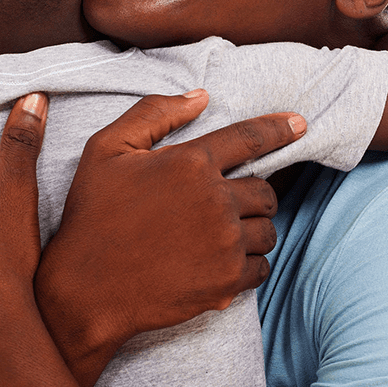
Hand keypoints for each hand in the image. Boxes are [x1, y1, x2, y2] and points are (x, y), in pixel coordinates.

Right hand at [35, 90, 305, 377]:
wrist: (87, 289)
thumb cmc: (93, 216)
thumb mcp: (106, 149)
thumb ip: (153, 114)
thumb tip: (201, 97)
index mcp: (190, 162)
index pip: (250, 138)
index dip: (279, 128)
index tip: (300, 124)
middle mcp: (216, 200)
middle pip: (265, 190)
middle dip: (251, 195)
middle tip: (223, 206)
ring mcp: (225, 243)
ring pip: (268, 230)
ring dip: (251, 231)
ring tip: (217, 238)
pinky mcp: (227, 281)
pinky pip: (262, 267)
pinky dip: (249, 265)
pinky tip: (219, 264)